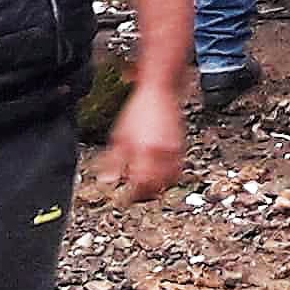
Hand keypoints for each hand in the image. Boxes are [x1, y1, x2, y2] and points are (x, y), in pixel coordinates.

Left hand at [103, 80, 185, 202]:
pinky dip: (170, 176)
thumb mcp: (118, 136)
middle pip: (157, 186)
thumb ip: (112, 161)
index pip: (140, 184)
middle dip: (145, 194)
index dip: (131, 196)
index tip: (125, 198)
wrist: (160, 90)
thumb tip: (107, 181)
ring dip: (159, 187)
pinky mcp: (182, 146)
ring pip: (170, 180)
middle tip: (135, 196)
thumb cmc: (138, 110)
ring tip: (148, 187)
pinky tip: (161, 174)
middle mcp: (162, 153)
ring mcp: (175, 150)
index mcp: (145, 151)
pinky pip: (179, 169)